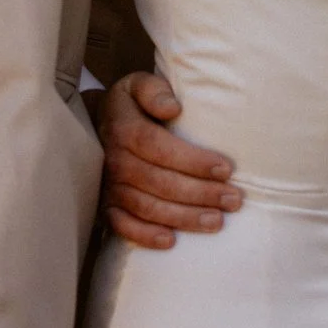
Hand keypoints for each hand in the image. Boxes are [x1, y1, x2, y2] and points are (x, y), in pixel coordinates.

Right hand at [100, 72, 240, 248]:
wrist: (93, 126)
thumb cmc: (130, 106)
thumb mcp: (137, 85)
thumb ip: (154, 90)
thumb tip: (173, 108)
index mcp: (125, 129)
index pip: (159, 147)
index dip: (193, 161)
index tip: (226, 169)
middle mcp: (115, 160)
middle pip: (159, 182)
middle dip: (200, 193)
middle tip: (234, 200)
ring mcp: (109, 186)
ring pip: (147, 207)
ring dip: (183, 217)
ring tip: (217, 222)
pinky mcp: (107, 205)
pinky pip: (122, 225)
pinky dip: (144, 235)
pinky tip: (170, 242)